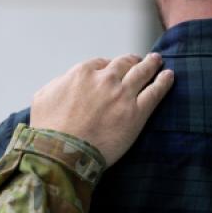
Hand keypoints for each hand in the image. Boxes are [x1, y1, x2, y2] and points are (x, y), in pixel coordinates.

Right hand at [30, 54, 173, 165]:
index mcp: (82, 73)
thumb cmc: (49, 130)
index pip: (100, 64)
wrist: (63, 152)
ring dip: (151, 64)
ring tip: (157, 60)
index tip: (111, 70)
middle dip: (131, 61)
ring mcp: (123, 94)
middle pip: (123, 64)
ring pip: (142, 72)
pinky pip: (155, 92)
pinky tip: (169, 76)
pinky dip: (164, 81)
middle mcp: (105, 79)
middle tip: (137, 61)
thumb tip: (65, 83)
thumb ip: (57, 84)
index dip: (107, 67)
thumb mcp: (42, 97)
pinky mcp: (136, 113)